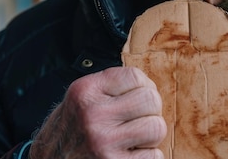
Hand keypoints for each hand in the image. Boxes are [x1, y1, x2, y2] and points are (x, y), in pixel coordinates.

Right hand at [29, 66, 166, 158]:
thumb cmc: (71, 131)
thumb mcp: (80, 99)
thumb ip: (110, 88)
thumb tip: (149, 87)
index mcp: (85, 91)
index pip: (135, 76)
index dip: (142, 87)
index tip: (134, 99)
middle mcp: (93, 114)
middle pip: (150, 99)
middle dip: (150, 111)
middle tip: (137, 120)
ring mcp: (103, 142)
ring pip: (156, 127)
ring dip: (150, 136)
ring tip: (133, 139)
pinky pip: (154, 156)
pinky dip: (147, 157)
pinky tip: (128, 155)